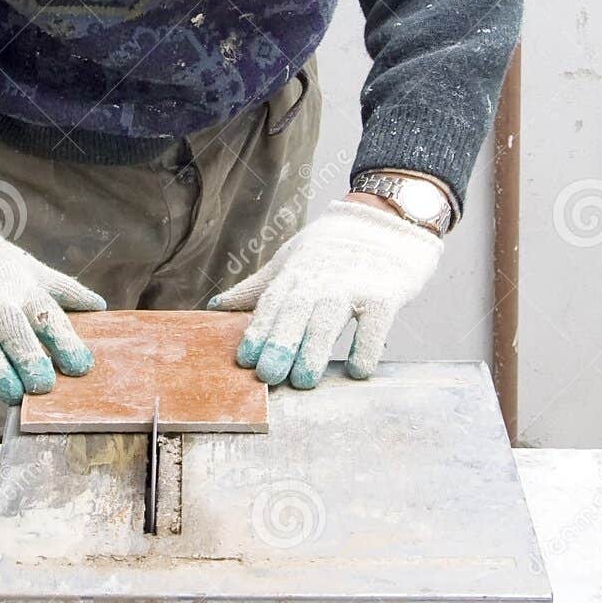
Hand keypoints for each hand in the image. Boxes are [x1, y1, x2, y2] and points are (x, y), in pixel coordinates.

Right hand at [0, 214, 105, 404]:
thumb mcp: (24, 265)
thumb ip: (60, 288)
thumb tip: (99, 307)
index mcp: (20, 285)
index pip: (46, 313)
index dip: (65, 340)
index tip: (81, 366)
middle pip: (14, 330)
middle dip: (30, 358)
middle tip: (44, 386)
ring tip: (13, 394)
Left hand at [208, 199, 441, 385]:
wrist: (386, 222)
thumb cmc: (332, 248)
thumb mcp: (290, 259)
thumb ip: (258, 287)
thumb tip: (215, 306)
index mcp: (295, 273)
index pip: (271, 303)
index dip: (257, 331)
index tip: (244, 359)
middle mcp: (321, 279)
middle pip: (296, 312)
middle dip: (280, 343)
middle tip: (268, 375)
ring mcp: (353, 285)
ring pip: (330, 318)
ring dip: (314, 349)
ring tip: (303, 380)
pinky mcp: (385, 293)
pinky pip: (374, 323)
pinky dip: (366, 346)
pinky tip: (357, 370)